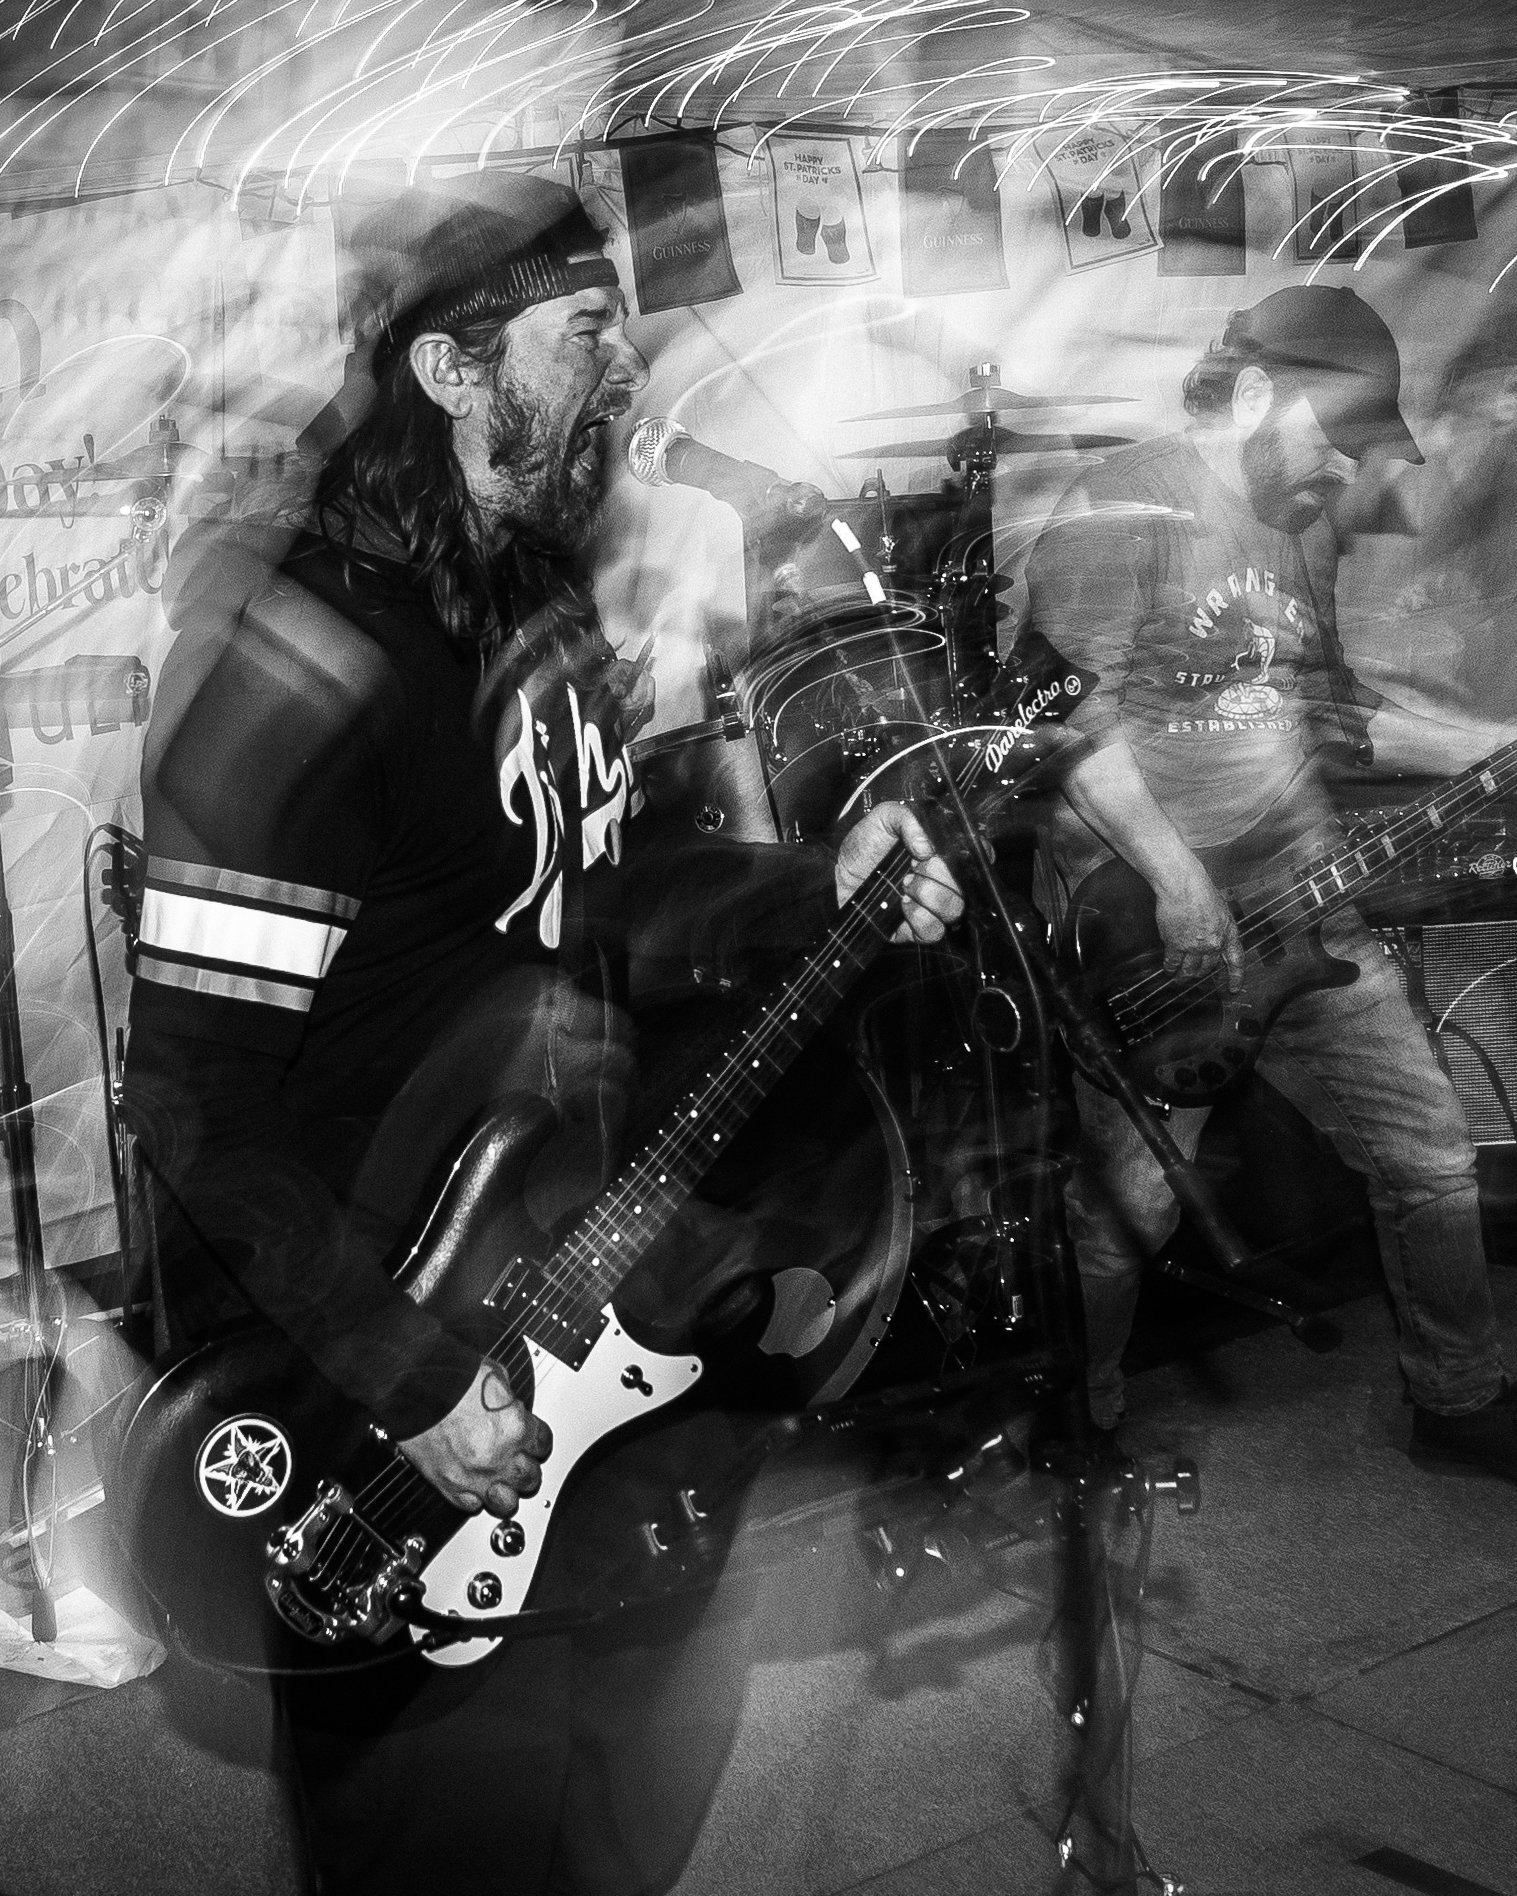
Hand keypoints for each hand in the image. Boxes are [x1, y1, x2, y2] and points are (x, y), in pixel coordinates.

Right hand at [399, 1358, 551, 1516]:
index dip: (537, 1442)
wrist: (414, 1387)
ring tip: (501, 1482)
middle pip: (530, 1478)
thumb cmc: (450, 1378)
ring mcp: (473, 1475)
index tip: (532, 1441)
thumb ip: (508, 1399)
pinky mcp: (447, 1485)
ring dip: (507, 1492)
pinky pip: (471, 1506)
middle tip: (519, 1461)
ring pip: (506, 1502)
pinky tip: (475, 1487)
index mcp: (515, 1427)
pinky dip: (475, 1498)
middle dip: (527, 1468)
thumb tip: (510, 1404)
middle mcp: (498, 1456)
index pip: (543, 1445)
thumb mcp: (494, 1376)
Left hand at [835, 802, 964, 944]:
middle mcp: (940, 880)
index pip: (976, 856)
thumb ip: (909, 818)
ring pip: (955, 908)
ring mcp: (930, 906)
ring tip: (905, 884)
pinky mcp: (916, 929)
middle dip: (940, 873)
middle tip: (914, 866)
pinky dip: (920, 917)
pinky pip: (934, 931)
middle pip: (966, 885)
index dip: (975, 856)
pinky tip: (902, 904)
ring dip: (930, 895)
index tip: (953, 851)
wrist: (834, 877)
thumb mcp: (884, 818)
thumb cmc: (861, 848)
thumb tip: (928, 846)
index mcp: (940, 853)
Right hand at [1152, 857, 1243, 992]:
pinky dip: (1170, 967)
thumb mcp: (1221, 909)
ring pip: (1190, 970)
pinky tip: (1168, 968)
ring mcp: (1195, 946)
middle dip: (1200, 974)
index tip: (1233, 988)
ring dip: (1184, 976)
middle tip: (1194, 976)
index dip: (1235, 977)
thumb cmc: (1200, 890)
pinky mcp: (1176, 945)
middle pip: (1208, 968)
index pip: (1236, 961)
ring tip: (1179, 979)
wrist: (1183, 885)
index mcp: (1228, 933)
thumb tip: (1215, 938)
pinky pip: (1173, 963)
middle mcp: (1214, 943)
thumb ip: (1220, 927)